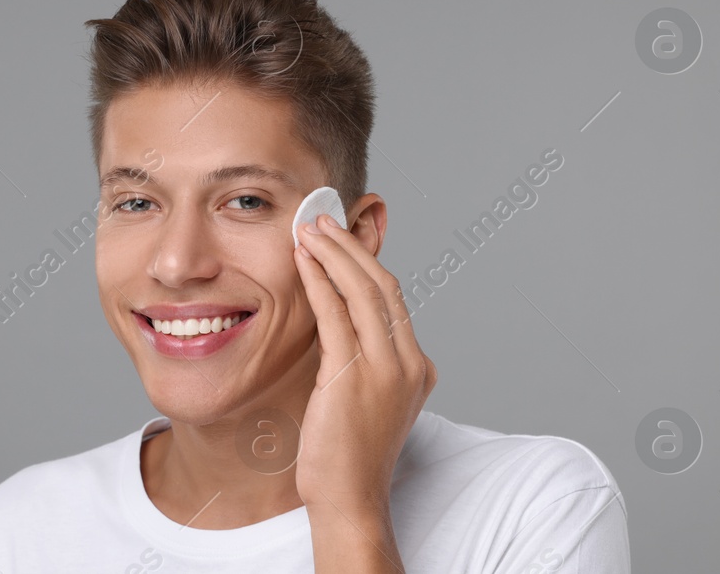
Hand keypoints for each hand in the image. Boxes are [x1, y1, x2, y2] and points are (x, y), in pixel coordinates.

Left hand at [291, 213, 436, 511]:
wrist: (349, 498)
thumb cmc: (347, 455)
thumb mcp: (365, 400)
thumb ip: (362, 362)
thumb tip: (340, 327)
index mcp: (417, 368)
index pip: (393, 301)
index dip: (366, 263)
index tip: (341, 238)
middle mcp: (409, 364)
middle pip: (384, 287)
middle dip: (351, 247)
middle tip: (322, 220)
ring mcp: (386, 370)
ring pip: (364, 293)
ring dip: (333, 255)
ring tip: (308, 229)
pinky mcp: (354, 377)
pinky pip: (336, 316)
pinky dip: (320, 282)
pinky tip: (302, 262)